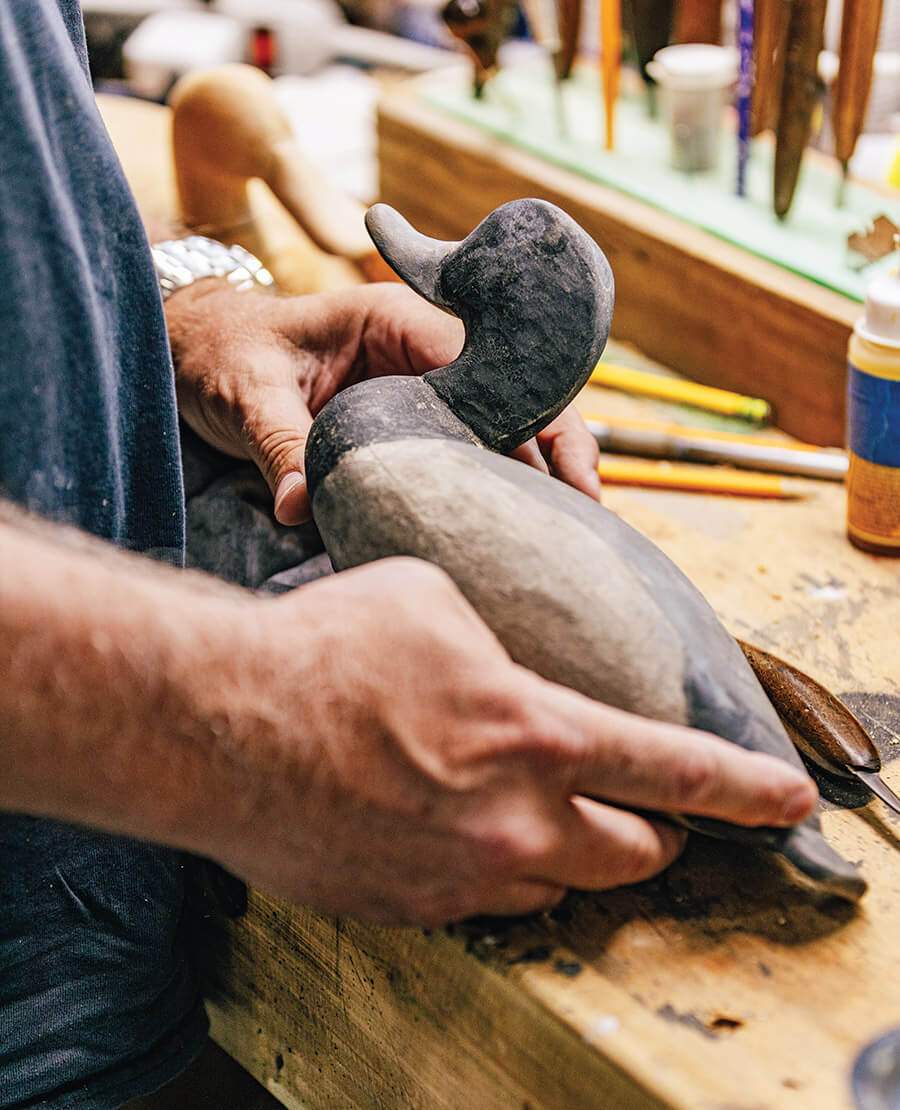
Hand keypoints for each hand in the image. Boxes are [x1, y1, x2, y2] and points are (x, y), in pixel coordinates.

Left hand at [165, 282, 600, 524]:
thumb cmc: (222, 354)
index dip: (534, 418)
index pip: (488, 365)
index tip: (563, 475)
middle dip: (555, 451)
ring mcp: (421, 387)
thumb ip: (279, 445)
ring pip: (501, 426)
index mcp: (397, 321)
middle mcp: (424, 351)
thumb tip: (300, 509)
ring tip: (568, 533)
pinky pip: (467, 449)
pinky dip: (495, 484)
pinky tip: (513, 528)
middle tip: (585, 516)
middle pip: (513, 398)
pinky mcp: (410, 422)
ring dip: (534, 474)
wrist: (195, 351)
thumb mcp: (247, 394)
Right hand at [192, 559, 816, 924]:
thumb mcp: (431, 600)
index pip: (673, 773)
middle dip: (656, 836)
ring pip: (558, 888)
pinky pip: (479, 901)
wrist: (217, 723)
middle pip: (634, 857)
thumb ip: (494, 641)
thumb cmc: (322, 650)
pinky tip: (452, 827)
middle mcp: (512, 825)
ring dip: (568, 854)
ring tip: (537, 813)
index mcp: (535, 736)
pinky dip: (491, 870)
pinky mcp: (404, 907)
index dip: (743, 791)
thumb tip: (500, 660)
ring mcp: (459, 878)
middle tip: (645, 812)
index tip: (784, 802)